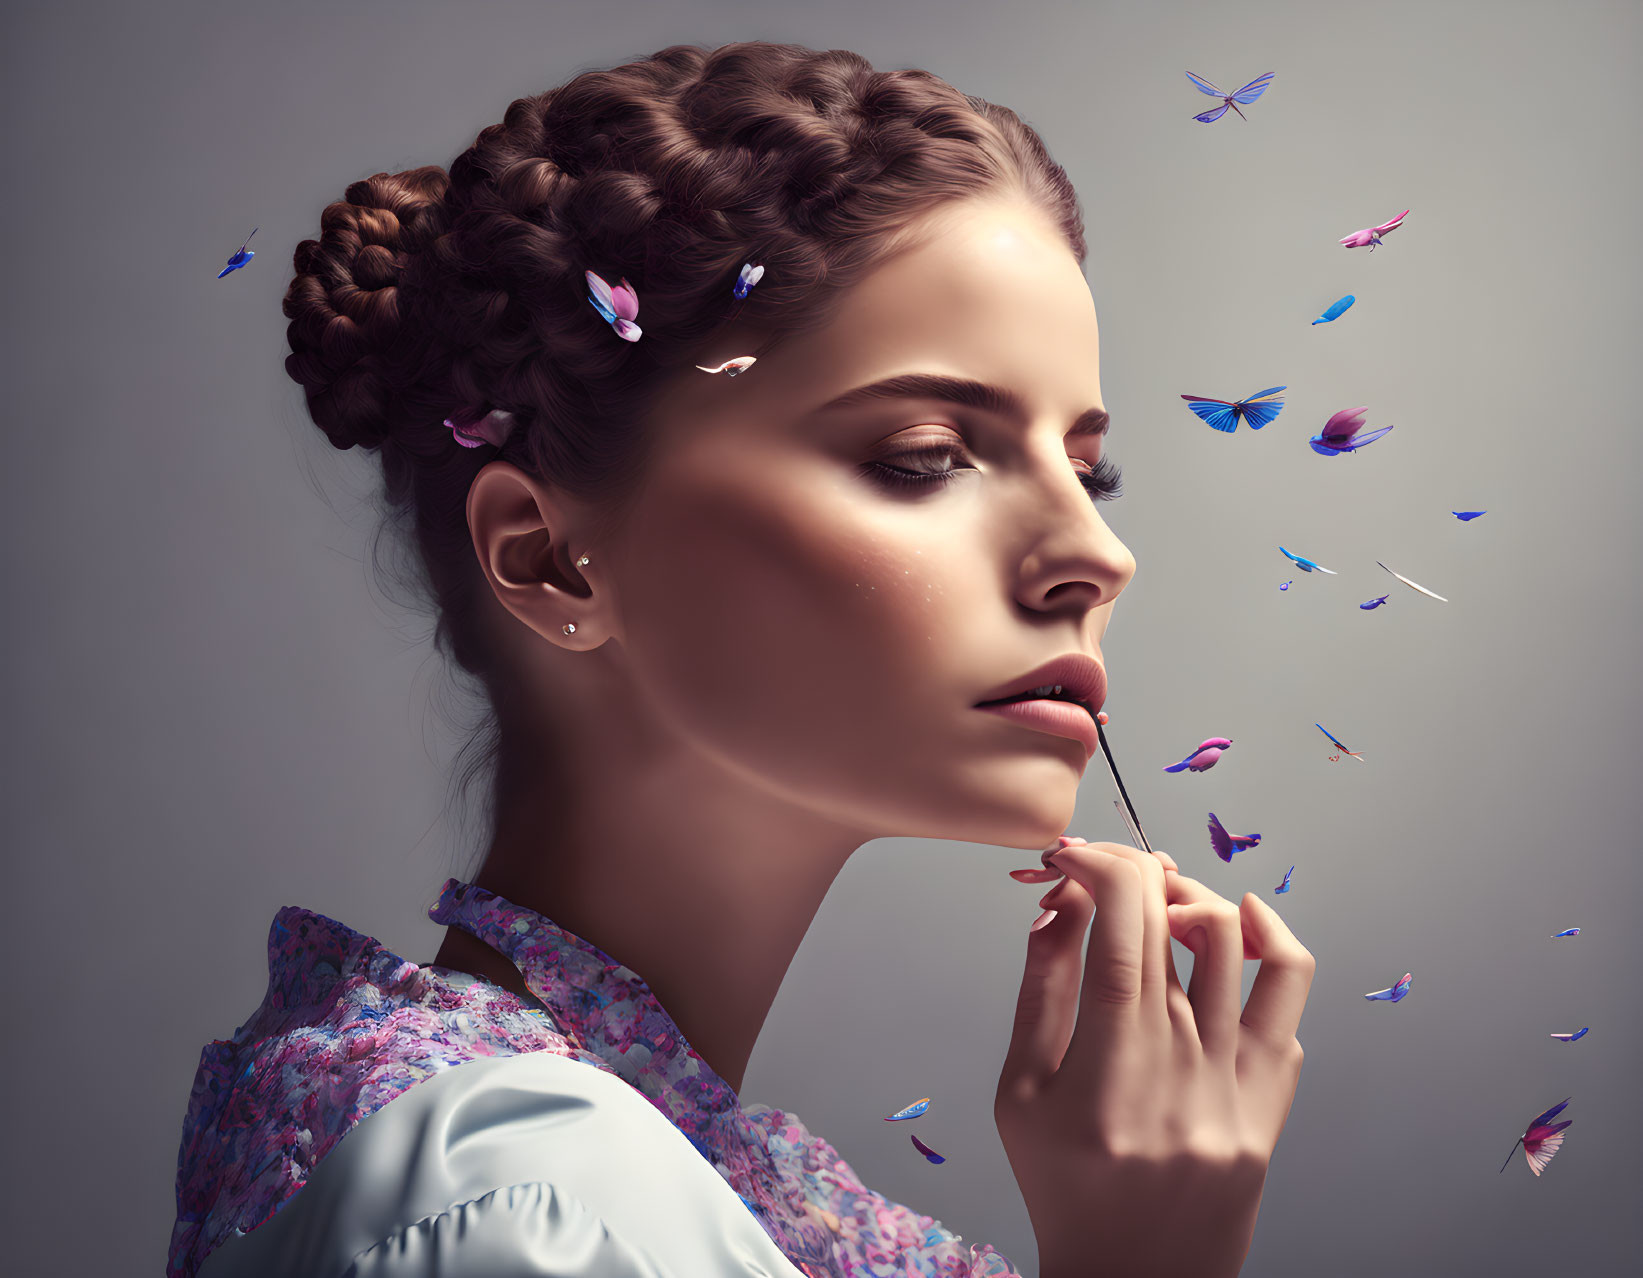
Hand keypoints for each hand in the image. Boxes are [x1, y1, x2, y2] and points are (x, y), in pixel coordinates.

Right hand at [994, 841, 1314, 1277]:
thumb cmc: (1064, 1189)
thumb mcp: (1021, 1094)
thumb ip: (1040, 991)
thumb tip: (1058, 904)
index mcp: (1111, 1071)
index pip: (1122, 927)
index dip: (1098, 867)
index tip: (1070, 854)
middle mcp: (1183, 1070)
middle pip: (1175, 922)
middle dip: (1132, 869)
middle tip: (1102, 865)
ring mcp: (1237, 1088)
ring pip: (1235, 944)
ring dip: (1191, 895)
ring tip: (1157, 895)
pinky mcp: (1271, 1104)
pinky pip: (1289, 999)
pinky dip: (1270, 940)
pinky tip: (1237, 921)